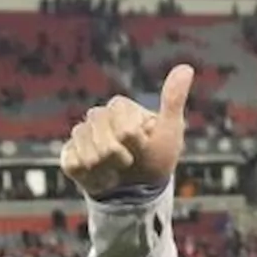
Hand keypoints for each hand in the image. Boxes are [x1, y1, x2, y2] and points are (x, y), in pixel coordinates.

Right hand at [60, 64, 194, 197]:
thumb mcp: (170, 130)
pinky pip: (73, 164)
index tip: (144, 145)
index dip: (136, 145)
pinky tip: (100, 176)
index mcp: (120, 106)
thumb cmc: (157, 157)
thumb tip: (187, 67)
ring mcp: (82, 134)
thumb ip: (173, 100)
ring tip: (115, 170)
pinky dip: (91, 177)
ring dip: (107, 170)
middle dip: (122, 159)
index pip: (126, 130)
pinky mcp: (69, 153)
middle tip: (130, 161)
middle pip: (106, 144)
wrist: (139, 189)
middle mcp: (97, 116)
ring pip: (89, 155)